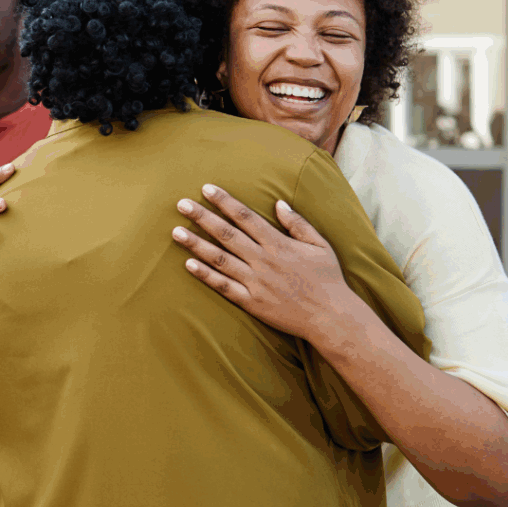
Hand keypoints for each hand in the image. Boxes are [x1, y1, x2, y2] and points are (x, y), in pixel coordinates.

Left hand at [171, 184, 354, 342]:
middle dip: (202, 217)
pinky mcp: (251, 302)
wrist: (332, 317)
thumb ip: (298, 223)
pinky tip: (188, 264)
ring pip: (219, 259)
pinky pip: (223, 286)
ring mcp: (255, 282)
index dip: (225, 202)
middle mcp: (263, 260)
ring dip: (196, 244)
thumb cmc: (328, 279)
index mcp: (279, 243)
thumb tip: (278, 203)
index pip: (245, 217)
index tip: (206, 189)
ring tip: (176, 232)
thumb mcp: (320, 245)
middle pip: (226, 234)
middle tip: (181, 204)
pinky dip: (205, 275)